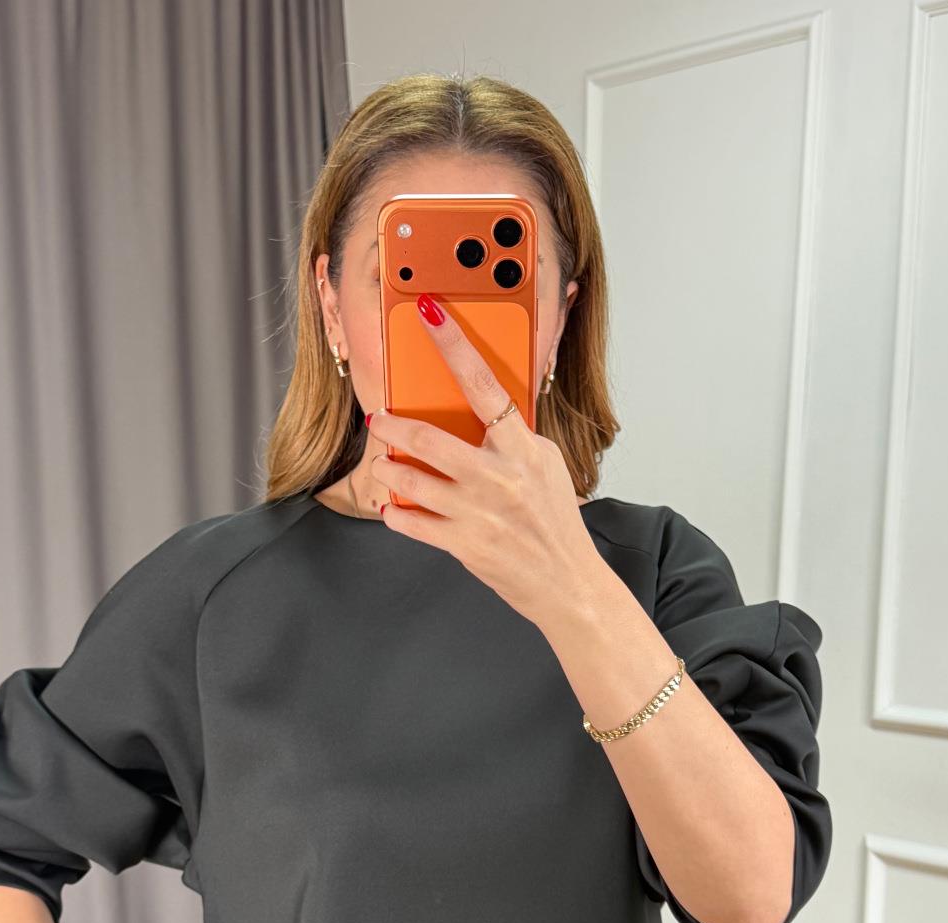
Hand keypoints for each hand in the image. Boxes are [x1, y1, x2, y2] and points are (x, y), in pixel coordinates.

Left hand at [368, 291, 602, 630]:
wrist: (569, 584)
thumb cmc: (554, 523)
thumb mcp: (546, 467)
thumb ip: (513, 439)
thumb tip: (479, 412)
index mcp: (524, 448)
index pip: (484, 384)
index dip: (453, 344)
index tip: (428, 313)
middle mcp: (501, 477)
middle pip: (429, 439)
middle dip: (392, 427)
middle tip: (378, 420)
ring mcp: (481, 513)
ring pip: (413, 481)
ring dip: (389, 470)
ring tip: (384, 464)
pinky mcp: (466, 545)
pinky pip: (413, 523)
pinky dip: (396, 513)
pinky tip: (393, 506)